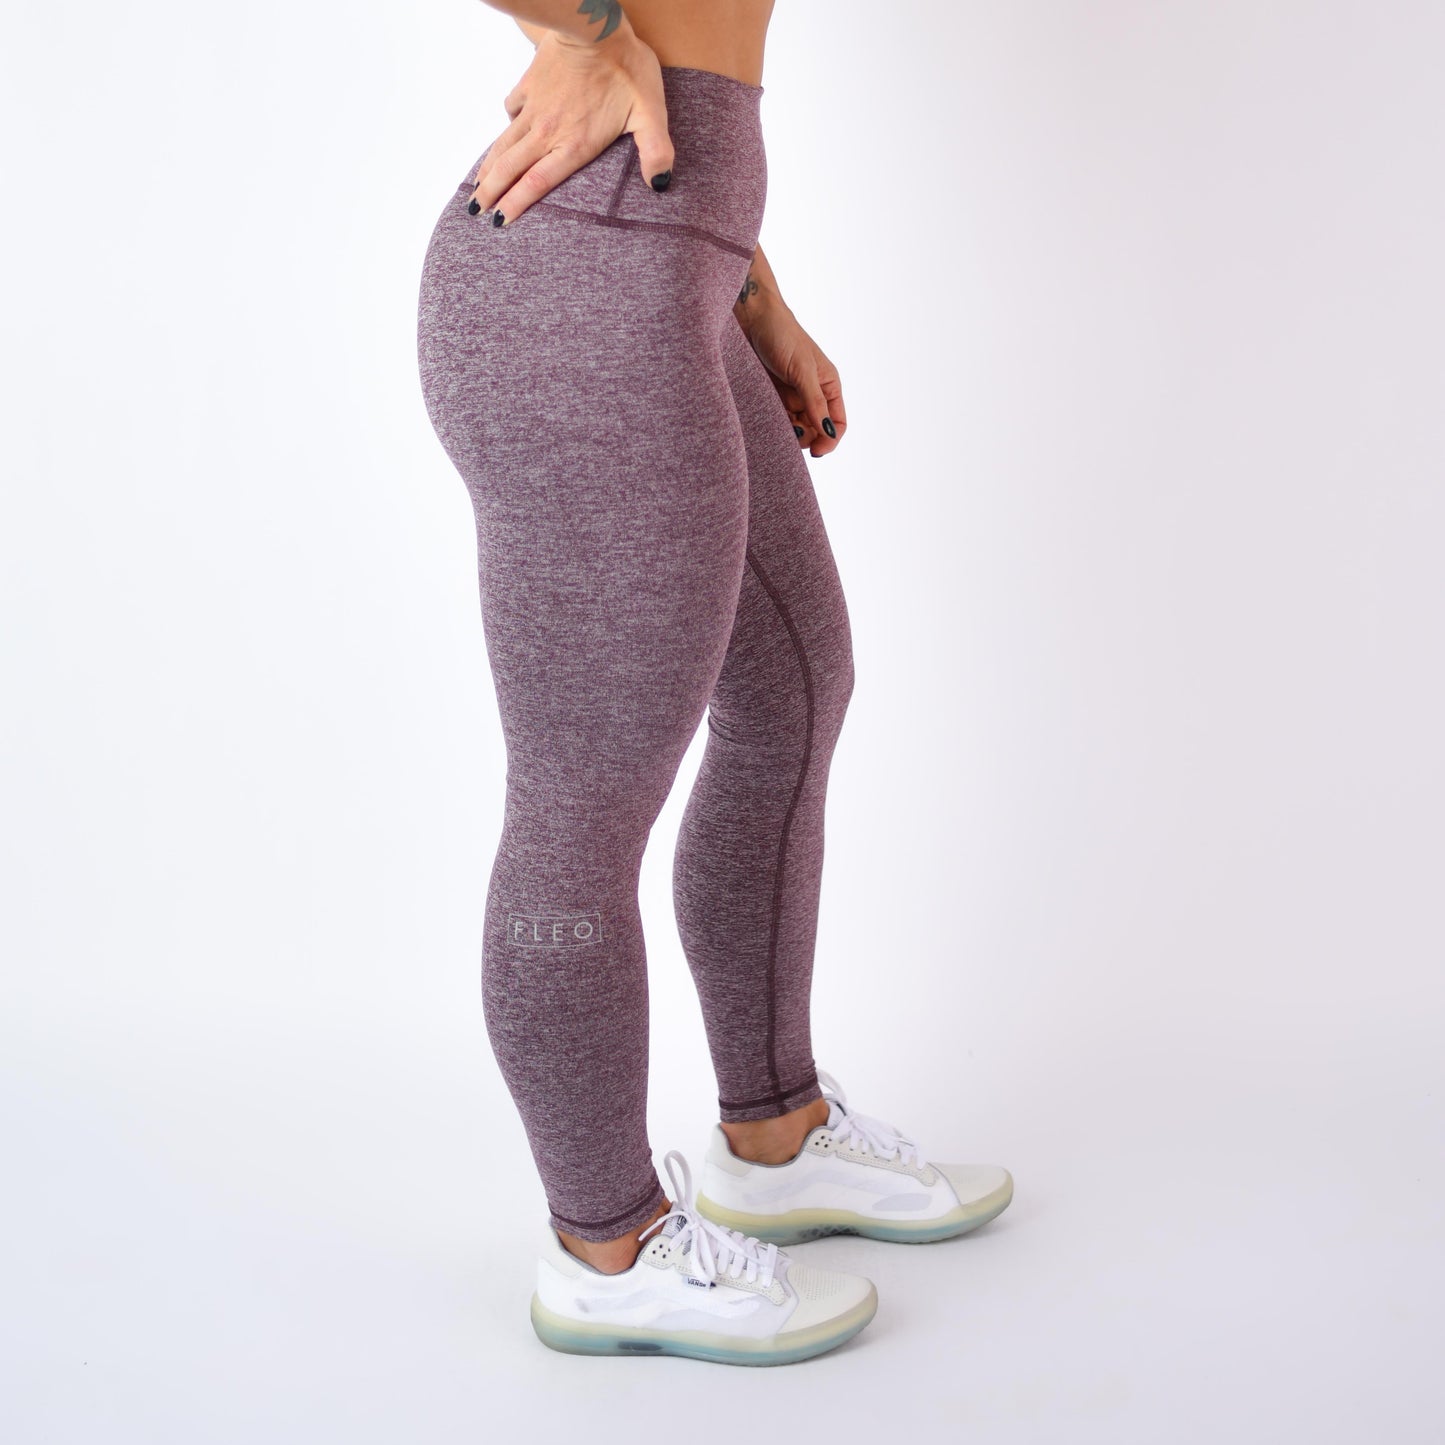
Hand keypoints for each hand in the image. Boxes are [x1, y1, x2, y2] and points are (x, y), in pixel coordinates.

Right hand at [468, 21, 674, 224]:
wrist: (593, 25)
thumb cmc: (626, 68)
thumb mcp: (650, 112)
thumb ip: (656, 151)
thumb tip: (661, 184)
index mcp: (574, 145)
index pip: (537, 184)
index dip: (516, 205)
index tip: (499, 222)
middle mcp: (548, 132)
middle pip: (511, 169)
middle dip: (490, 193)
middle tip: (474, 211)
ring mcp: (535, 109)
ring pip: (504, 145)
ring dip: (488, 168)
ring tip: (475, 186)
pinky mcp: (529, 86)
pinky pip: (511, 110)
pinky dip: (506, 126)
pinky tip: (506, 132)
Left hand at [737, 296, 846, 457]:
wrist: (751, 316)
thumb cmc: (782, 335)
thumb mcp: (802, 370)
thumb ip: (815, 402)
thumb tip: (828, 432)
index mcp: (829, 385)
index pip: (838, 423)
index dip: (830, 440)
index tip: (815, 451)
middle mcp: (813, 393)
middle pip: (816, 431)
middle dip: (807, 438)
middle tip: (791, 435)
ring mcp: (792, 396)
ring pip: (796, 428)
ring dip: (789, 433)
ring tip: (777, 425)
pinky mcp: (772, 396)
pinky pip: (777, 419)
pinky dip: (774, 425)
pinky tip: (767, 423)